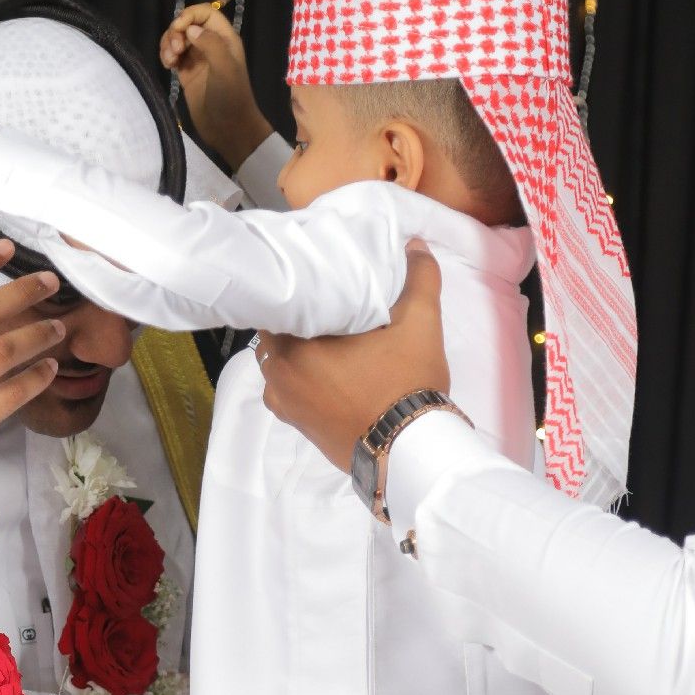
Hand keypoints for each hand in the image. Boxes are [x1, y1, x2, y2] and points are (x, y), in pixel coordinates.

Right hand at [159, 3, 272, 170]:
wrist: (228, 129)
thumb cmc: (231, 98)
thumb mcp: (224, 68)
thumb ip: (210, 44)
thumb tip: (189, 29)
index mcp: (225, 38)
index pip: (205, 13)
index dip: (189, 15)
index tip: (179, 30)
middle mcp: (211, 44)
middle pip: (187, 24)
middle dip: (175, 32)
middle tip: (174, 52)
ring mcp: (197, 59)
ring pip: (177, 39)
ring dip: (168, 44)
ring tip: (169, 61)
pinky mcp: (187, 73)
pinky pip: (173, 55)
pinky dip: (166, 55)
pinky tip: (167, 65)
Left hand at [256, 245, 448, 472]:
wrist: (407, 450)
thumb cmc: (405, 381)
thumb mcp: (420, 322)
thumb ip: (418, 277)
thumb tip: (415, 244)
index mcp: (294, 343)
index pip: (274, 301)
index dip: (293, 288)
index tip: (312, 280)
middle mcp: (277, 374)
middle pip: (275, 333)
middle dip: (295, 319)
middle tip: (323, 306)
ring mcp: (284, 405)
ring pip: (279, 364)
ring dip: (296, 351)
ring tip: (326, 339)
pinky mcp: (298, 426)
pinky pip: (289, 392)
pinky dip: (302, 380)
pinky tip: (328, 373)